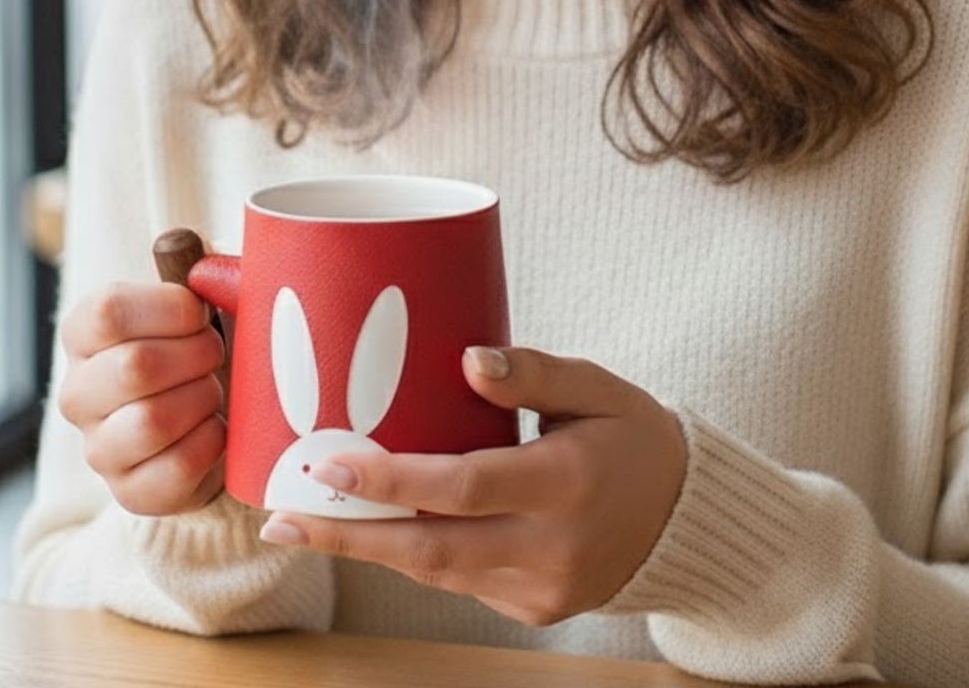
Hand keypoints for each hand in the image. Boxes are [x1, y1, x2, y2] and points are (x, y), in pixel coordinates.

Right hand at [58, 280, 227, 515]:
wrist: (214, 419)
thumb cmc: (201, 346)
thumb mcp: (202, 301)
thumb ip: (199, 271)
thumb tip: (189, 250)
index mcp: (84, 333)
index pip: (108, 312)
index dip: (169, 309)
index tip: (200, 313)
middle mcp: (78, 392)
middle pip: (134, 366)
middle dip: (196, 355)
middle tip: (215, 353)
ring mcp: (98, 448)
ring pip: (151, 421)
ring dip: (203, 399)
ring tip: (213, 390)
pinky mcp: (129, 492)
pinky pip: (176, 468)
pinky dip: (211, 443)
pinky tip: (217, 428)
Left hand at [258, 346, 686, 626]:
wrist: (685, 518)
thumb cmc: (632, 436)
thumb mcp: (596, 386)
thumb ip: (533, 370)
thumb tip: (466, 359)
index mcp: (568, 483)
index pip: (465, 487)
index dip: (394, 480)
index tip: (333, 465)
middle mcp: (552, 549)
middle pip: (432, 549)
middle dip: (349, 535)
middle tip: (283, 515)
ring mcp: (541, 590)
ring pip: (436, 575)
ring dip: (365, 549)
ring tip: (300, 525)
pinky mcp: (532, 609)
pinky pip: (458, 582)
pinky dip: (410, 556)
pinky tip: (368, 531)